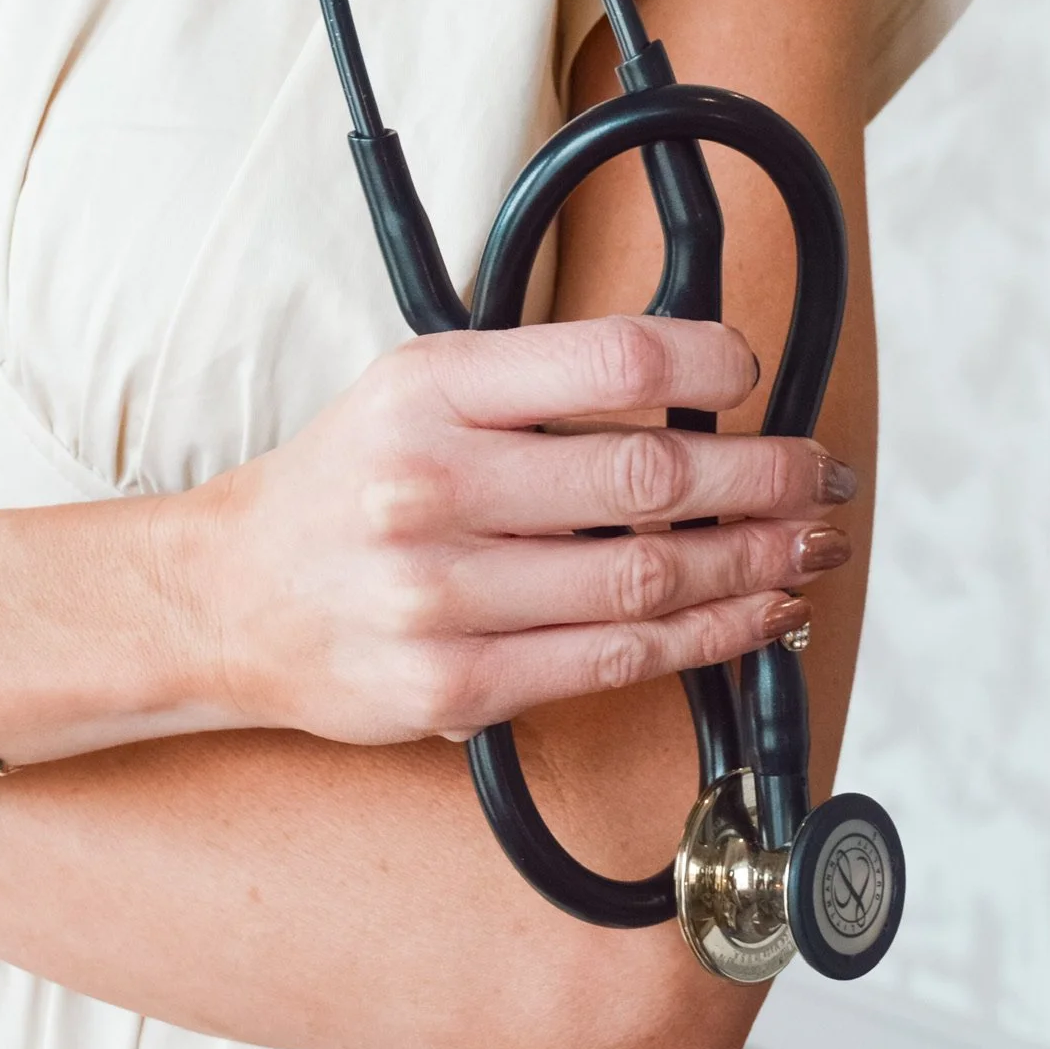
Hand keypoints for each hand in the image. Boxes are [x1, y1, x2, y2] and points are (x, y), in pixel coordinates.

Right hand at [192, 315, 854, 744]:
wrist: (227, 597)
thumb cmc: (346, 483)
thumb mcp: (417, 389)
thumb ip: (537, 384)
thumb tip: (691, 388)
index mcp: (430, 390)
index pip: (611, 360)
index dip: (711, 363)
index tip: (754, 376)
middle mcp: (432, 487)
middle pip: (649, 479)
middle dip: (766, 478)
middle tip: (822, 473)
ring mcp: (441, 597)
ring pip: (649, 581)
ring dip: (758, 564)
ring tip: (809, 545)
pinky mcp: (456, 689)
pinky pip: (616, 663)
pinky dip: (708, 639)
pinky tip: (756, 615)